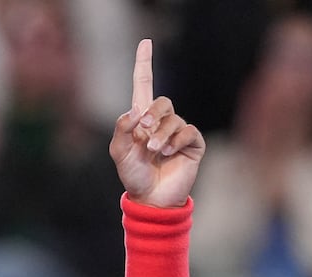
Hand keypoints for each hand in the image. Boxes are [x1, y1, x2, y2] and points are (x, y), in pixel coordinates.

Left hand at [109, 39, 202, 208]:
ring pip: (173, 119)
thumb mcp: (119, 153)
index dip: (144, 63)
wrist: (150, 198)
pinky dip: (175, 142)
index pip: (144, 85)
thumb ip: (122, 130)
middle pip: (162, 101)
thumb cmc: (133, 175)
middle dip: (151, 115)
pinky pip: (187, 132)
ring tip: (153, 151)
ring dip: (161, 134)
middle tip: (143, 133)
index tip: (146, 42)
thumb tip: (136, 112)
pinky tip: (167, 154)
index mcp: (142, 119)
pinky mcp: (192, 144)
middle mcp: (161, 121)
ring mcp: (178, 132)